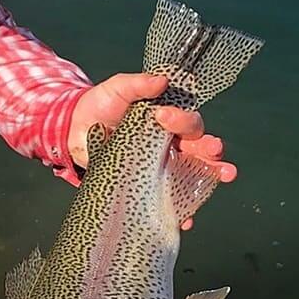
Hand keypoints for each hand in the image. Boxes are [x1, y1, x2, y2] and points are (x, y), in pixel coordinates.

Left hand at [69, 74, 234, 228]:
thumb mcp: (117, 89)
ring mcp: (161, 166)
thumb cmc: (99, 107)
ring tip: (224, 175)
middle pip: (198, 146)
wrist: (74, 132)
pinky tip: (187, 218)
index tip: (163, 116)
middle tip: (214, 150)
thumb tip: (162, 80)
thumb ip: (138, 84)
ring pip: (192, 172)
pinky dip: (182, 209)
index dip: (181, 119)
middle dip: (211, 148)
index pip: (186, 120)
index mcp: (166, 120)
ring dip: (210, 175)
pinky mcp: (148, 185)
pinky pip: (170, 199)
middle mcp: (169, 143)